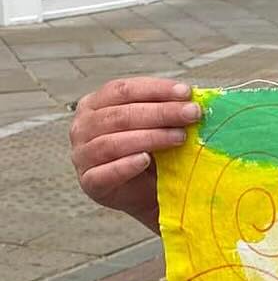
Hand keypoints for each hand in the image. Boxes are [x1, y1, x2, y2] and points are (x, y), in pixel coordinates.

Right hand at [70, 77, 200, 232]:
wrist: (149, 191)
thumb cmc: (152, 150)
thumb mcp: (158, 124)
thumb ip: (167, 108)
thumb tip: (192, 98)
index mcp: (96, 103)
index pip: (124, 90)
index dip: (156, 90)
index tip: (186, 92)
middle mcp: (83, 126)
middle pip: (121, 115)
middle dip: (161, 112)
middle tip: (192, 114)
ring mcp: (82, 155)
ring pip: (112, 142)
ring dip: (150, 138)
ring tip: (180, 137)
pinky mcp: (89, 182)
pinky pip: (104, 173)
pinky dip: (125, 165)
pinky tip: (146, 160)